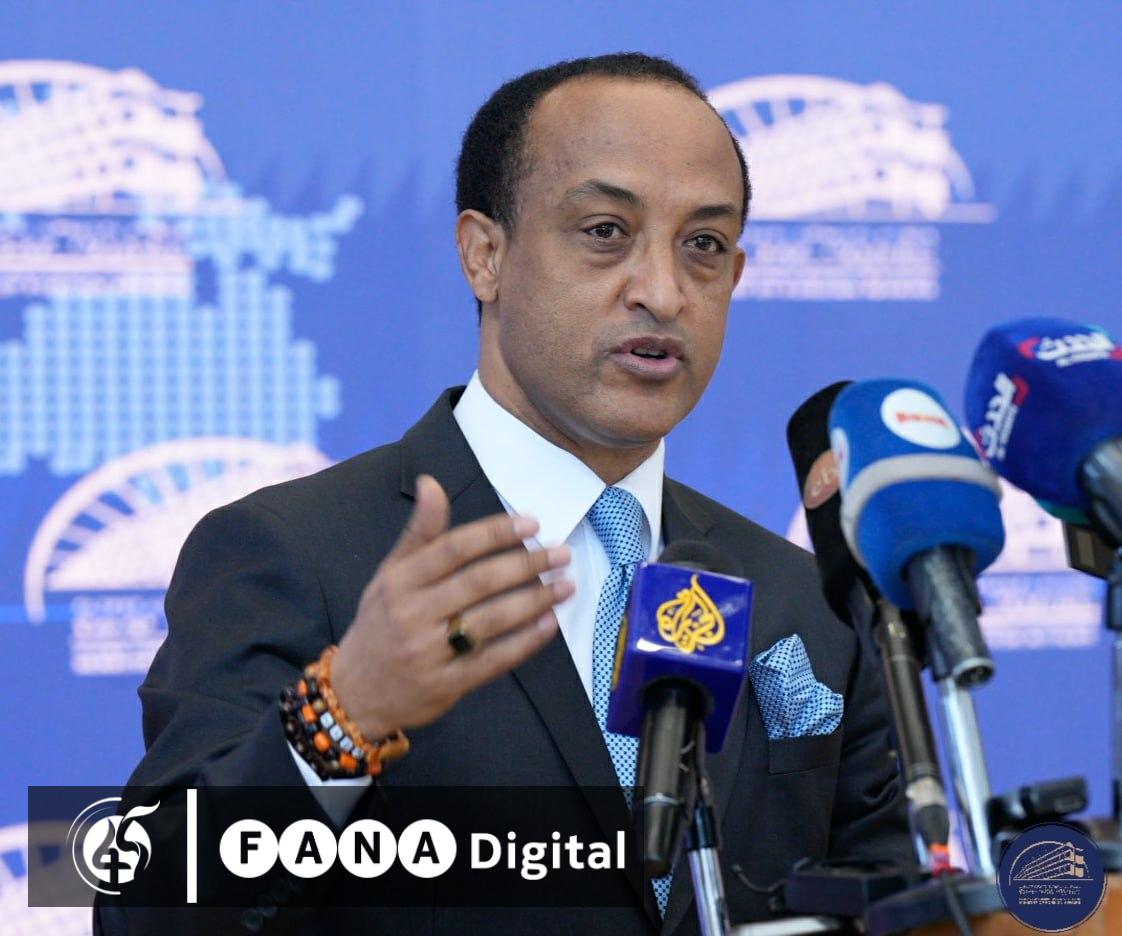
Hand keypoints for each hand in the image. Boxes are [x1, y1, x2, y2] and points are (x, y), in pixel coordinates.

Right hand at [331, 474, 572, 738]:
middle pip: (479, 582)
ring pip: (491, 620)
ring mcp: (429, 653)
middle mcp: (413, 614)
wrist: (356, 692)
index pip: (454, 549)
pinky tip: (550, 624)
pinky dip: (526, 641)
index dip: (495, 533)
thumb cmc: (380, 624)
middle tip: (561, 553)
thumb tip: (431, 483)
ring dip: (535, 601)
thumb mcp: (389, 575)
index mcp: (400, 582)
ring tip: (566, 585)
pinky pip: (493, 660)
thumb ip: (420, 533)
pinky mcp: (446, 685)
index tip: (532, 522)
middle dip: (526, 564)